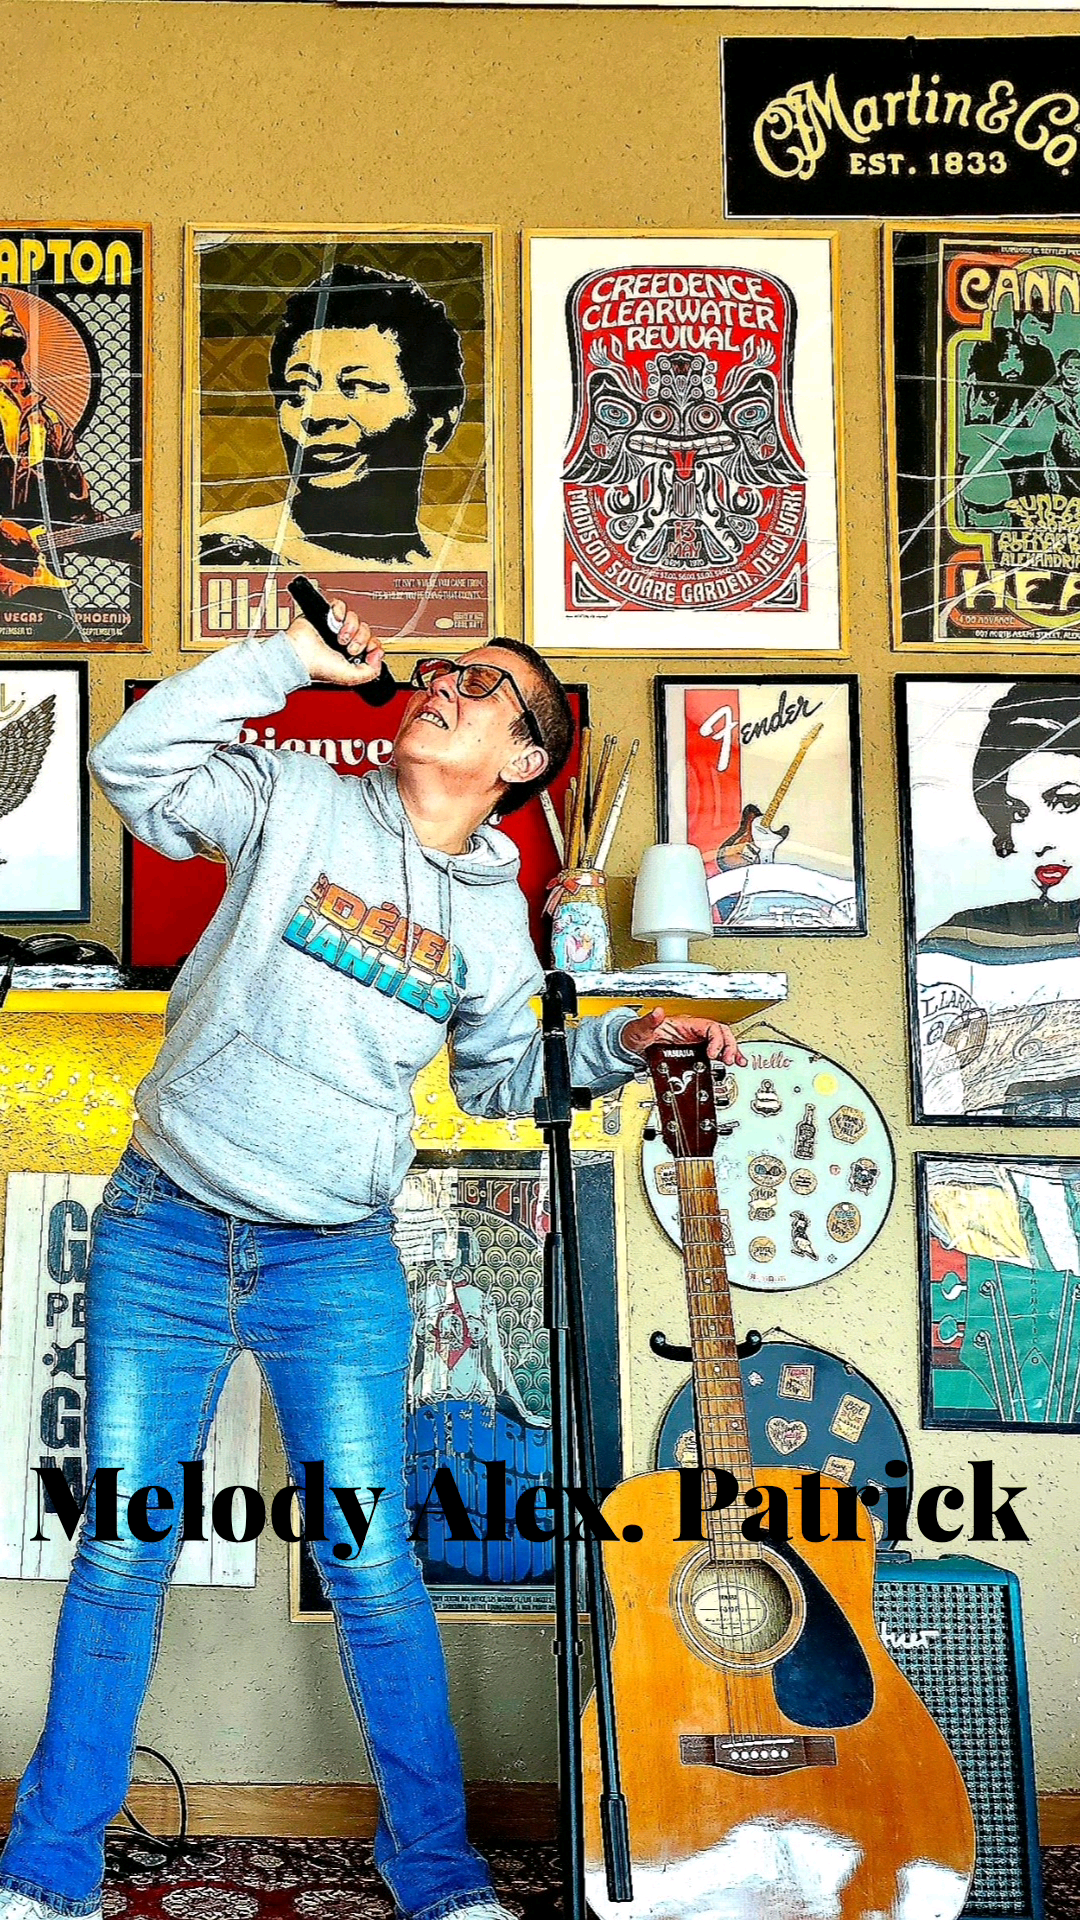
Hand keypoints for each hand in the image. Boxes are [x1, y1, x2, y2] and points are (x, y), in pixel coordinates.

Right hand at [286, 598, 385, 688]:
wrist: (300, 655)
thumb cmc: (317, 667)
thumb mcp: (351, 678)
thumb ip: (371, 672)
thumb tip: (378, 657)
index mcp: (351, 656)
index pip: (372, 645)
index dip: (374, 647)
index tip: (370, 652)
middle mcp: (344, 641)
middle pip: (366, 631)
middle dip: (361, 640)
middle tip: (350, 648)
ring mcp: (336, 628)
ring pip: (355, 618)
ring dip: (350, 628)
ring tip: (340, 638)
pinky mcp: (326, 615)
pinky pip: (340, 605)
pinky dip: (340, 611)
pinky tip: (336, 621)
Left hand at [619, 1006, 746, 1066]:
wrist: (628, 1046)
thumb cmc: (634, 1035)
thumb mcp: (638, 1029)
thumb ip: (648, 1022)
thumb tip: (657, 1013)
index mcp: (683, 1023)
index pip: (709, 1026)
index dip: (716, 1039)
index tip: (712, 1053)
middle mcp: (691, 1030)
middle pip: (721, 1033)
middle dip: (729, 1045)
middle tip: (728, 1059)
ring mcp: (694, 1041)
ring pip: (722, 1041)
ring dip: (733, 1050)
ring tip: (738, 1061)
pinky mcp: (693, 1051)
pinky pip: (715, 1052)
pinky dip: (726, 1056)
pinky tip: (735, 1062)